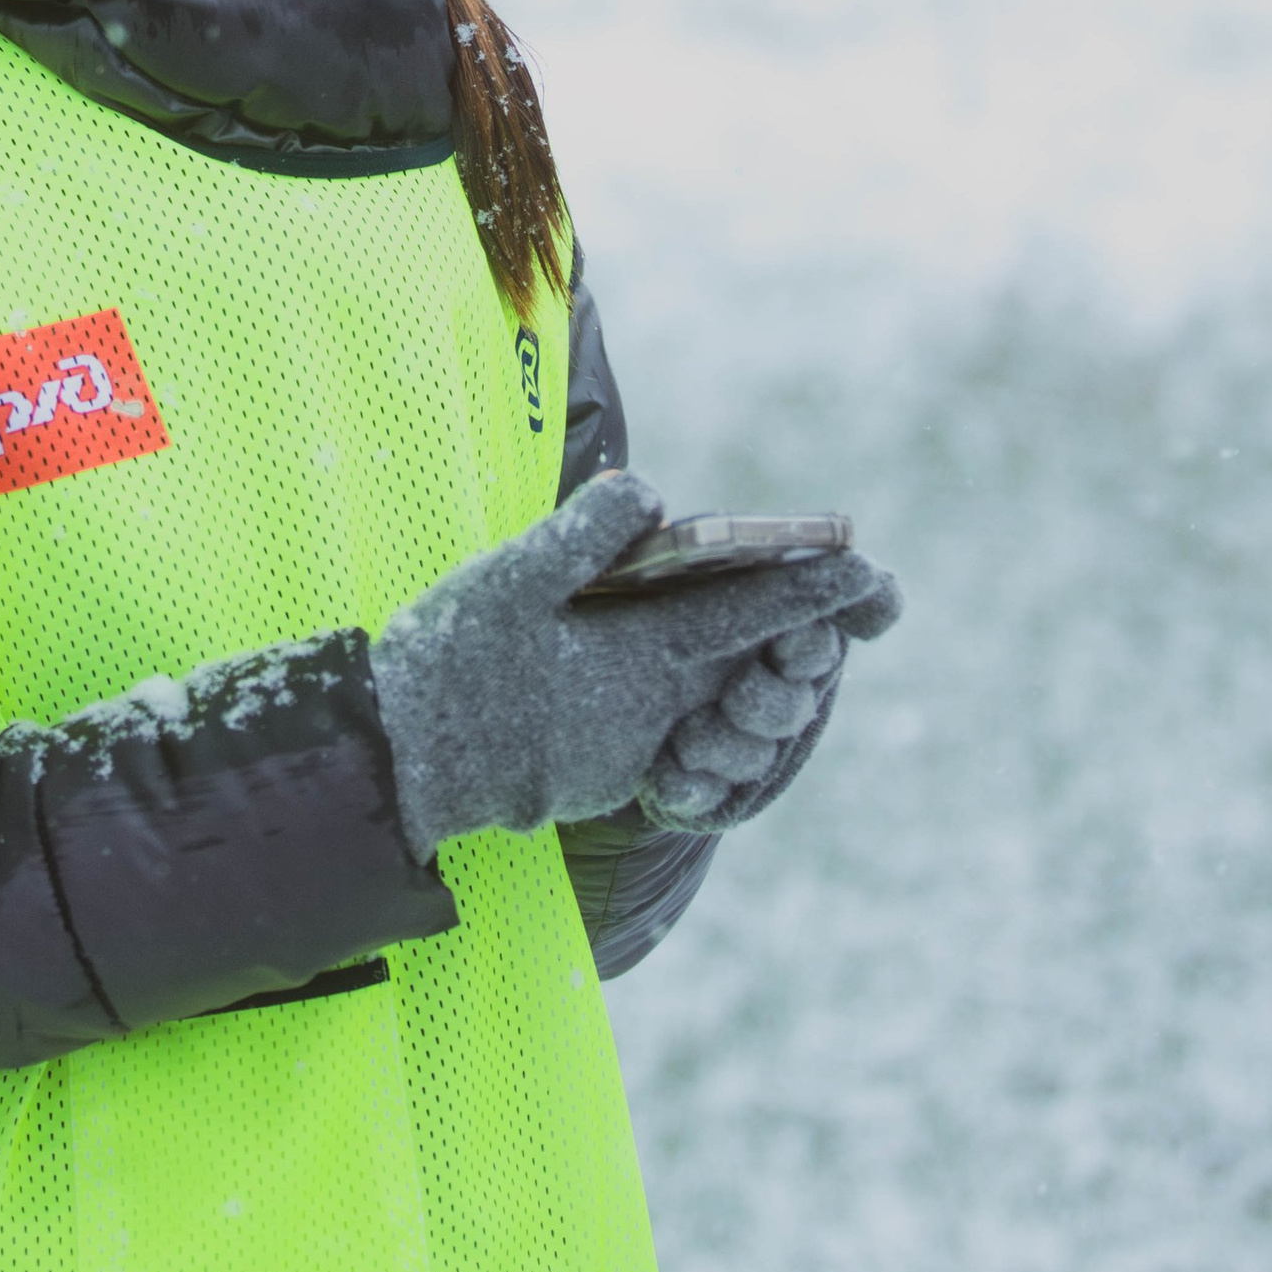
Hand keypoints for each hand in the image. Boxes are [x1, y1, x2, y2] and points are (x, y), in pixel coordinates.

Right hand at [370, 466, 897, 858]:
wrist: (404, 767)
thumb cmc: (451, 666)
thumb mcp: (508, 581)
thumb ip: (583, 538)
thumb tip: (651, 496)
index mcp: (637, 658)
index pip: (741, 615)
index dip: (805, 591)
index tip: (867, 571)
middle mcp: (651, 711)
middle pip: (743, 666)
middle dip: (798, 634)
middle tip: (857, 603)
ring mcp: (630, 750)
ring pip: (713, 702)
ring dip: (751, 672)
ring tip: (786, 640)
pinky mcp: (604, 774)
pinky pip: (673, 734)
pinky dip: (698, 705)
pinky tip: (690, 682)